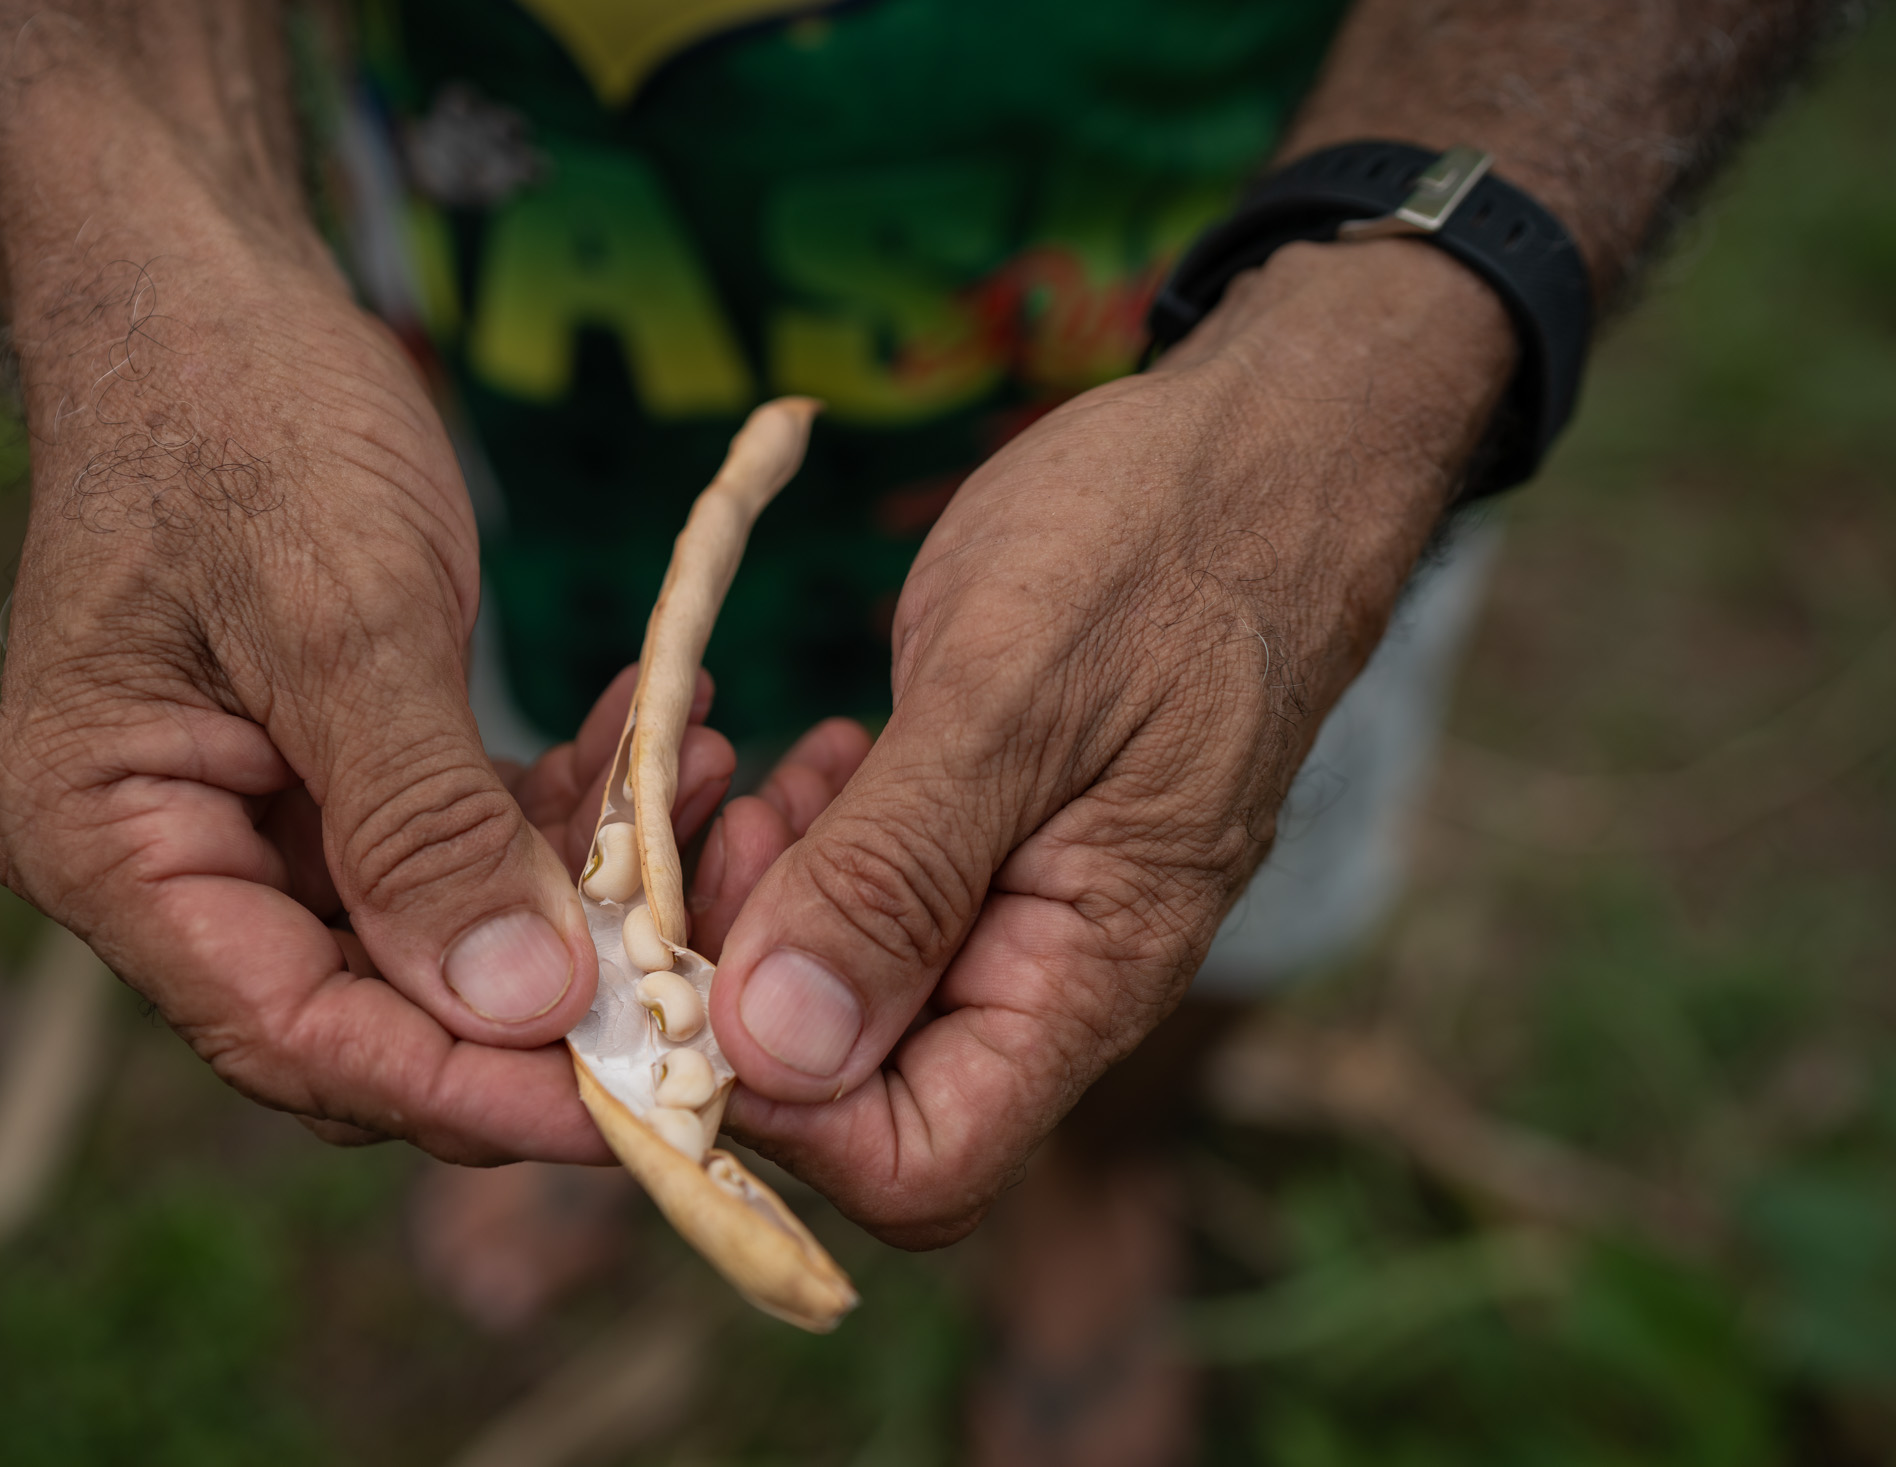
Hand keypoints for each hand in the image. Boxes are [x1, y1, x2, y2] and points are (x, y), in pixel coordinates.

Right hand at [0, 231, 735, 1162]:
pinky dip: (561, 821)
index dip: (462, 1085)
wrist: (211, 294)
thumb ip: (419, 821)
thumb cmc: (245, 418)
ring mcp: (247, 825)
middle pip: (361, 1017)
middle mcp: (162, 863)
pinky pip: (456, 854)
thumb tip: (518, 1014)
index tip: (630, 1106)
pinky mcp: (328, 783)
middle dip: (539, 1011)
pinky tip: (671, 755)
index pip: (288, 1031)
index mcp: (106, 838)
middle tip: (706, 990)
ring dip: (578, 900)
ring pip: (430, 944)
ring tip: (717, 806)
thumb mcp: (342, 613)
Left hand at [706, 238, 1516, 1244]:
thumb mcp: (1012, 694)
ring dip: (761, 913)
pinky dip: (805, 857)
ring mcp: (1018, 918)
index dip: (776, 1107)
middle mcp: (1051, 979)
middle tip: (712, 831)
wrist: (1267, 449)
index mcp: (1088, 975)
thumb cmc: (1165, 545)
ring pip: (844, 1003)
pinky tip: (803, 767)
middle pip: (857, 1099)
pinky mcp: (986, 854)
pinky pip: (866, 914)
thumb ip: (898, 875)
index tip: (689, 961)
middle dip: (742, 991)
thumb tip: (775, 1053)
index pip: (918, 1165)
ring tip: (753, 781)